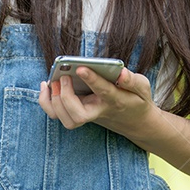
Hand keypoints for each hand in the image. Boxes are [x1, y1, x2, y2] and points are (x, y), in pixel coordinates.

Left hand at [38, 65, 153, 133]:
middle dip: (66, 97)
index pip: (103, 91)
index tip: (81, 68)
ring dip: (54, 101)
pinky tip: (47, 85)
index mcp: (116, 99)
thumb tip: (121, 73)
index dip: (92, 80)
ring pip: (66, 119)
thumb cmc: (135, 100)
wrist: (133, 122)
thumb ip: (133, 81)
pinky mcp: (77, 115)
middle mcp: (99, 111)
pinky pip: (57, 115)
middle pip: (79, 115)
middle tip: (63, 76)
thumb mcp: (143, 88)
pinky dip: (47, 103)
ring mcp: (87, 115)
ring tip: (52, 80)